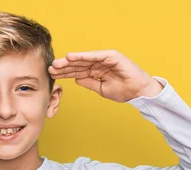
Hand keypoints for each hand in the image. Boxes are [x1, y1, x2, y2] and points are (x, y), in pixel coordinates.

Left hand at [48, 50, 163, 102]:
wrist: (139, 92)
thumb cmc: (124, 91)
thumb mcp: (101, 89)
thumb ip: (89, 83)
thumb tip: (76, 79)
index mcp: (97, 71)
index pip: (78, 71)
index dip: (66, 73)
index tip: (53, 75)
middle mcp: (99, 63)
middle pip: (78, 64)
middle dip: (64, 67)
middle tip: (51, 68)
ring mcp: (105, 58)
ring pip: (84, 59)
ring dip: (70, 61)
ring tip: (57, 63)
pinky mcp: (111, 56)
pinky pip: (94, 56)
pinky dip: (82, 56)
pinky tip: (71, 57)